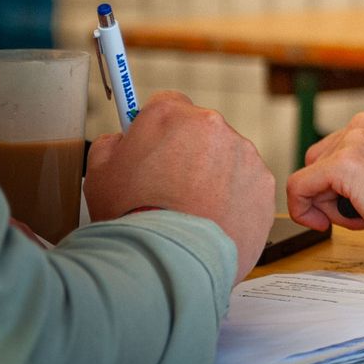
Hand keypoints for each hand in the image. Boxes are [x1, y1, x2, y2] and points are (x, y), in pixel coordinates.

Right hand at [84, 92, 276, 276]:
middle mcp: (214, 126)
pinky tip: (212, 220)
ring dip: (213, 175)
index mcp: (172, 116)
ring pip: (227, 158)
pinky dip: (234, 198)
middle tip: (169, 186)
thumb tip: (122, 139)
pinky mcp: (264, 184)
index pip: (168, 104)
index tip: (155, 146)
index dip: (159, 128)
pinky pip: (246, 184)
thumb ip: (113, 144)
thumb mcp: (99, 174)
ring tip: (190, 210)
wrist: (171, 259)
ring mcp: (244, 154)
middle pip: (201, 131)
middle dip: (188, 152)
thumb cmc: (131, 217)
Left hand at [286, 109, 363, 265]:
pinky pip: (298, 189)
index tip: (358, 204)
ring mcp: (355, 140)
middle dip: (331, 193)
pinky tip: (336, 223)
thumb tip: (322, 185)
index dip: (338, 186)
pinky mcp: (344, 164)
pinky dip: (307, 212)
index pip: (332, 151)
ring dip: (328, 205)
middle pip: (315, 162)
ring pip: (307, 178)